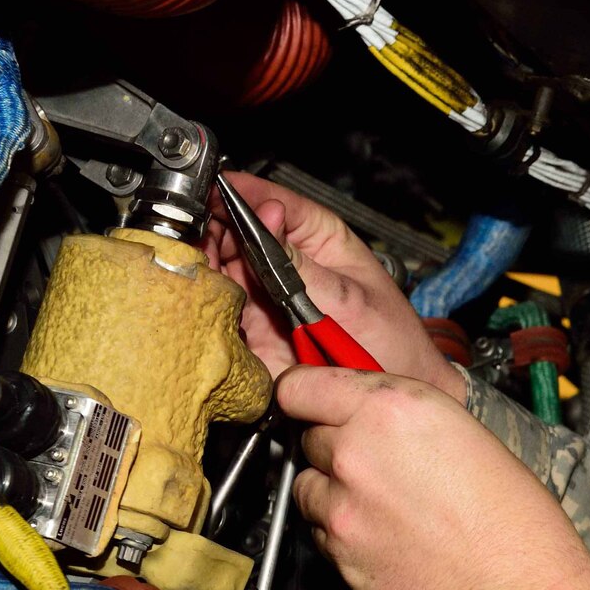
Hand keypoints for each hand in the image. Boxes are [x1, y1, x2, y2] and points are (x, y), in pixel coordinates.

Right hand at [204, 172, 466, 404]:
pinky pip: (220, 304)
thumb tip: (267, 217)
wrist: (385, 399)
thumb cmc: (391, 344)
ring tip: (198, 258)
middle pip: (237, 231)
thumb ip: (302, 264)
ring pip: (221, 264)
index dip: (241, 194)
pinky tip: (199, 289)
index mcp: (320, 239)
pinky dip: (205, 296)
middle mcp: (289, 262)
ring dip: (204, 259)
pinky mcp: (254, 326)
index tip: (214, 190)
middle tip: (198, 231)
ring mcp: (269, 293)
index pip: (273, 202)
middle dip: (213, 227)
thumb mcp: (349, 299)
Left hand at [278, 367, 589, 589]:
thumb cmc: (517, 524)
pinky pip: (322, 534)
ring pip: (307, 488)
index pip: (300, 387)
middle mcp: (357, 453)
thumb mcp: (470, 436)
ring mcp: (342, 510)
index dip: (306, 395)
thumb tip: (373, 418)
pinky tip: (389, 540)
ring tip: (386, 508)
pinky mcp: (339, 558)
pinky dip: (344, 534)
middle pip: (308, 437)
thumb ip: (406, 419)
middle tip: (379, 466)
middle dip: (334, 446)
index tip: (313, 405)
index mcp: (393, 409)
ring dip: (334, 492)